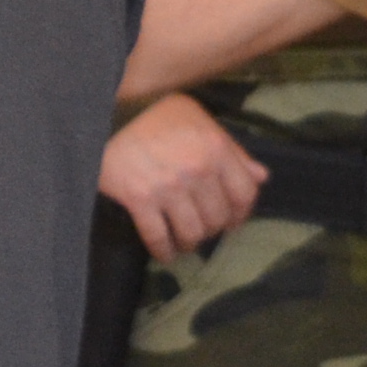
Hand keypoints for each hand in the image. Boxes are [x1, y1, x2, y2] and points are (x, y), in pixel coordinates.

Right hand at [96, 93, 266, 258]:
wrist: (105, 113)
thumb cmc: (156, 114)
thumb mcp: (199, 121)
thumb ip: (232, 149)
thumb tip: (261, 177)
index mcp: (215, 148)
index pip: (245, 194)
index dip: (240, 213)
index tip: (231, 221)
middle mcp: (197, 169)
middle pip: (218, 218)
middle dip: (211, 229)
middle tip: (201, 228)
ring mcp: (168, 186)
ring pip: (192, 232)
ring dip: (189, 242)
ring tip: (183, 241)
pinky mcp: (140, 198)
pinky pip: (158, 237)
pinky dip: (163, 251)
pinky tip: (164, 253)